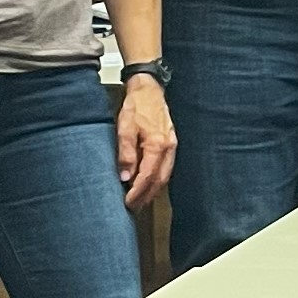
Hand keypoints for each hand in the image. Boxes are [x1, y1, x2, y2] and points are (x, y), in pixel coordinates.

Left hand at [114, 78, 175, 209]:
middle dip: (146, 196)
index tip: (127, 202)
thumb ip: (126, 153)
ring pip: (165, 176)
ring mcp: (172, 146)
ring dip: (153, 190)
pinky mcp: (171, 144)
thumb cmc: (137, 106)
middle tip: (133, 208)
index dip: (138, 192)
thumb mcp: (125, 128)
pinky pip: (166, 167)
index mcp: (157, 145)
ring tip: (140, 200)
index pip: (148, 176)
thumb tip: (125, 177)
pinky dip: (157, 179)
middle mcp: (168, 148)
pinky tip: (148, 183)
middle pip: (159, 180)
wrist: (149, 89)